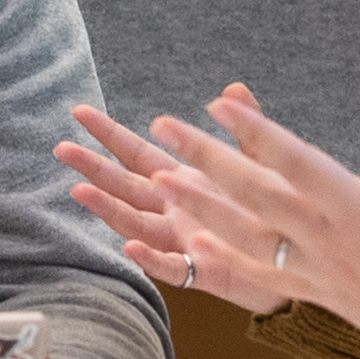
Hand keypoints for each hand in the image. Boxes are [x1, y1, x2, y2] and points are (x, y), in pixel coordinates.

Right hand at [61, 100, 274, 309]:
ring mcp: (182, 241)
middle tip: (63, 149)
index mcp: (184, 180)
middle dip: (94, 168)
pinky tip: (131, 248)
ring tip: (81, 191)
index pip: (137, 154)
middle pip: (125, 187)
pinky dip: (151, 259)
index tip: (80, 113)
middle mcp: (174, 210)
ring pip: (136, 224)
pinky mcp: (202, 270)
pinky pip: (171, 267)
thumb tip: (235, 88)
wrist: (296, 258)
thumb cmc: (273, 212)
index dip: (109, 134)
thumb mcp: (260, 164)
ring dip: (108, 209)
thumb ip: (247, 129)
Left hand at [79, 81, 359, 358]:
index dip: (259, 134)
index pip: (300, 166)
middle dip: (208, 161)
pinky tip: (188, 248)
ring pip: (248, 237)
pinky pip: (258, 279)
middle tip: (162, 128)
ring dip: (201, 209)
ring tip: (159, 181)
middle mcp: (331, 244)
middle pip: (257, 197)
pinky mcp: (315, 295)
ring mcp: (318, 274)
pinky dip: (220, 263)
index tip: (220, 104)